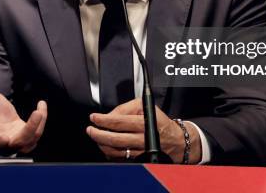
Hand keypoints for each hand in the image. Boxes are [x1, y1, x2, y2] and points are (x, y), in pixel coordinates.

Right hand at [0, 70, 46, 153]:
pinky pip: (35, 135)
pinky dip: (41, 122)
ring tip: (38, 113)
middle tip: (5, 137)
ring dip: (31, 129)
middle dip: (0, 143)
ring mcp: (13, 144)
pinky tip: (41, 108)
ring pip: (22, 142)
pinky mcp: (26, 142)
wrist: (6, 124)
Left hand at [86, 98, 200, 162]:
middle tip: (90, 129)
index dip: (103, 120)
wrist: (175, 140)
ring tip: (96, 136)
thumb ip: (126, 108)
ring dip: (102, 144)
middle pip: (115, 139)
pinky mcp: (138, 159)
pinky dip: (110, 151)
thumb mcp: (145, 106)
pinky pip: (119, 158)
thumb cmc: (159, 121)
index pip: (119, 122)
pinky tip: (106, 145)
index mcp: (144, 123)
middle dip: (98, 134)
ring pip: (115, 151)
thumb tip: (109, 115)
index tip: (94, 117)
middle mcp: (142, 139)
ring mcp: (140, 151)